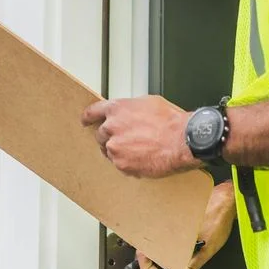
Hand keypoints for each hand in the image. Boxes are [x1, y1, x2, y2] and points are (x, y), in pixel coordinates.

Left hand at [80, 95, 201, 177]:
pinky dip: (129, 164)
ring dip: (121, 151)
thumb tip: (129, 113)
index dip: (88, 118)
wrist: (182, 140)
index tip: (86, 121)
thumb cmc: (170, 122)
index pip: (93, 112)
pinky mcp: (122, 165)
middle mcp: (112, 128)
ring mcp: (115, 147)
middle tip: (128, 140)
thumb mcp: (149, 103)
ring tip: (140, 150)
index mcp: (117, 109)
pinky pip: (120, 165)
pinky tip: (144, 159)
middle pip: (101, 135)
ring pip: (110, 151)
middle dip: (112, 137)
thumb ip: (131, 109)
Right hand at [137, 180, 236, 268]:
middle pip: (145, 244)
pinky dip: (163, 241)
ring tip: (158, 265)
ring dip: (153, 252)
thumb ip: (192, 267)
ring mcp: (169, 217)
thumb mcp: (206, 248)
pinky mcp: (176, 214)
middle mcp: (164, 223)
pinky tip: (169, 248)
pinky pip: (163, 228)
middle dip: (146, 261)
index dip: (147, 266)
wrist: (225, 199)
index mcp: (167, 232)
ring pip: (153, 236)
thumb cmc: (217, 218)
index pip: (144, 251)